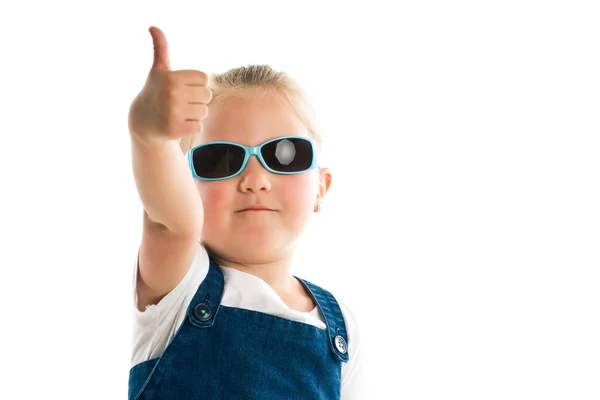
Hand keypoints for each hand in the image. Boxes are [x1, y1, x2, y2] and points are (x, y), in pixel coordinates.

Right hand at [128, 26, 211, 144]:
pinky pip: (198, 126)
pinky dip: (191, 127)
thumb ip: (161, 49)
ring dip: (195, 114)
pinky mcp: (176, 129)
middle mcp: (172, 94)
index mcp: (172, 77)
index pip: (204, 79)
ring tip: (178, 113)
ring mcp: (173, 112)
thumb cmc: (156, 92)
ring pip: (204, 112)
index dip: (195, 84)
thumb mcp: (158, 70)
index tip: (181, 88)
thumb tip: (154, 27)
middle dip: (197, 100)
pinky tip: (177, 124)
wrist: (143, 122)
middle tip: (180, 102)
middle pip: (207, 95)